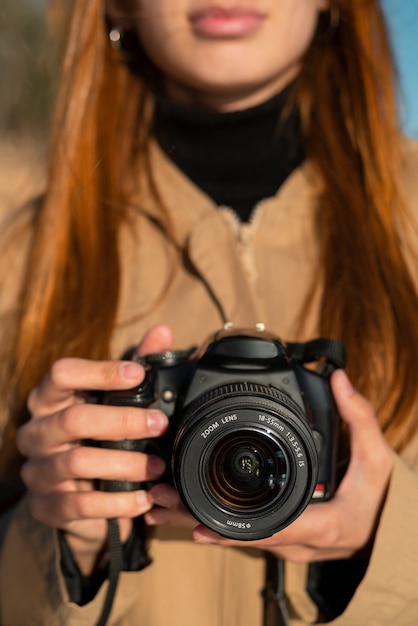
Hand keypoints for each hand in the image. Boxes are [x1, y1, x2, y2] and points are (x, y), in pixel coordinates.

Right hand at [16, 324, 172, 574]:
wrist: (75, 495)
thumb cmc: (97, 436)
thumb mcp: (115, 400)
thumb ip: (137, 365)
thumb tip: (162, 332)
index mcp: (50, 399)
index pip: (61, 374)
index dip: (100, 371)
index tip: (139, 374)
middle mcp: (37, 431)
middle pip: (73, 419)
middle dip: (123, 421)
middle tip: (160, 424)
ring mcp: (37, 470)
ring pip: (77, 462)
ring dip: (125, 464)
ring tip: (158, 467)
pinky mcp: (46, 506)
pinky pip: (80, 505)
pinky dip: (118, 503)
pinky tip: (143, 499)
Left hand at [146, 370, 393, 562]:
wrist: (384, 530)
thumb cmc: (380, 501)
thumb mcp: (377, 459)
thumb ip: (359, 419)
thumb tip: (339, 380)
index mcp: (318, 525)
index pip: (270, 529)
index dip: (230, 529)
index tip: (195, 522)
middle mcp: (297, 542)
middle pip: (240, 534)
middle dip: (196, 518)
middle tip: (158, 498)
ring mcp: (286, 544)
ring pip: (236, 535)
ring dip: (197, 521)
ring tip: (157, 506)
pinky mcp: (281, 538)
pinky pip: (243, 532)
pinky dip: (213, 523)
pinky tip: (185, 513)